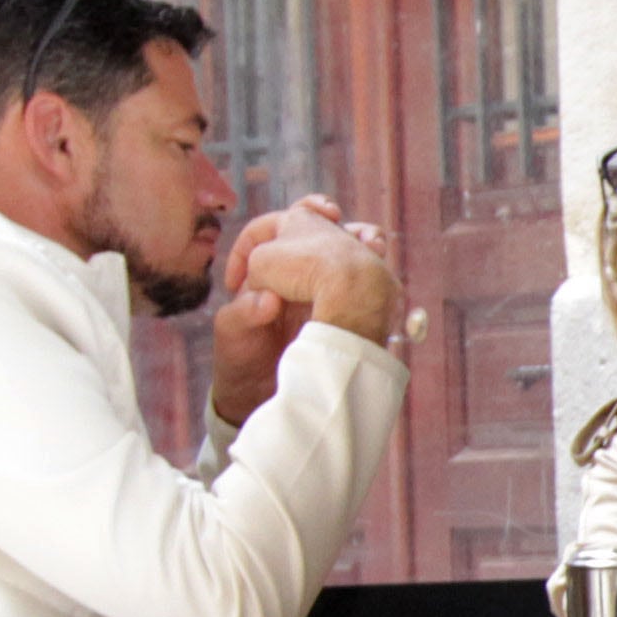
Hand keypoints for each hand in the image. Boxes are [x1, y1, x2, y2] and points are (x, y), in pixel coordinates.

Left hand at [212, 200, 401, 423]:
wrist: (257, 400)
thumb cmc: (238, 362)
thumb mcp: (231, 336)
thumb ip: (242, 315)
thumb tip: (270, 300)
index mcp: (270, 272)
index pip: (284, 227)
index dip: (302, 215)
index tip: (319, 215)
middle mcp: (298, 279)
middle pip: (325, 238)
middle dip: (343, 227)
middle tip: (353, 225)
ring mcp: (323, 298)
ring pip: (349, 261)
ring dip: (365, 248)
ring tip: (375, 243)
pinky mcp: (342, 318)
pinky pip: (362, 292)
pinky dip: (375, 279)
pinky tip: (384, 271)